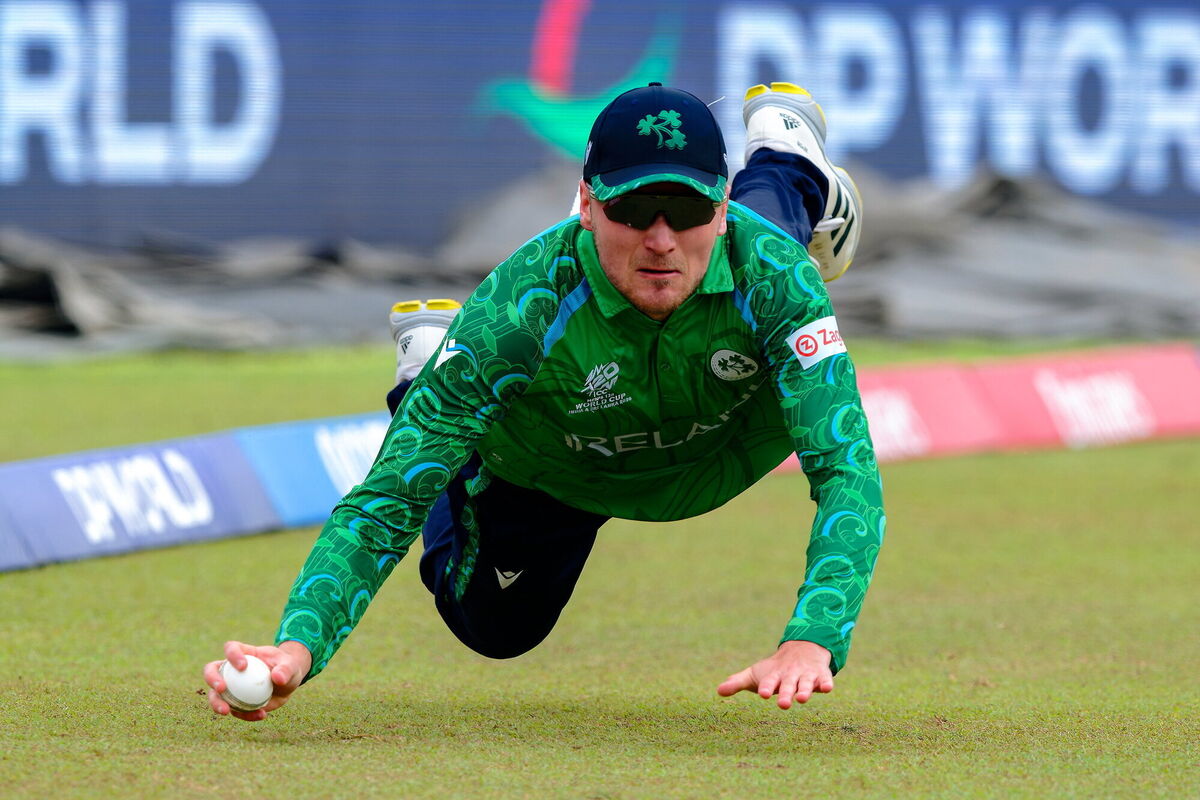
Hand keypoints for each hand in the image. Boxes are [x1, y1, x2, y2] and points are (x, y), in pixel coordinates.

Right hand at [203, 640, 310, 720]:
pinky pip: (235, 710)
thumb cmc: (287, 667)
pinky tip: (261, 715)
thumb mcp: (291, 666)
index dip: (232, 655)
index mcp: (244, 653)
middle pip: (212, 670)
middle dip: (212, 679)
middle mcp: (232, 669)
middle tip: (221, 689)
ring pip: (215, 694)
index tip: (242, 666)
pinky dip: (245, 715)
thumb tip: (278, 678)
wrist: (288, 682)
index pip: (231, 648)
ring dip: (217, 703)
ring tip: (226, 711)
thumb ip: (285, 669)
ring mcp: (232, 687)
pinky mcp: (236, 702)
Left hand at [717, 640, 833, 708]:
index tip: (762, 693)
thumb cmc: (774, 668)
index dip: (766, 687)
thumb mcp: (755, 674)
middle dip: (785, 694)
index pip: (768, 682)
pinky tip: (827, 688)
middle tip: (783, 704)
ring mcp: (806, 675)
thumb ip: (737, 682)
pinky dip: (826, 683)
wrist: (801, 649)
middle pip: (787, 685)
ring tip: (802, 698)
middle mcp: (789, 675)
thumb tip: (717, 691)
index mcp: (773, 676)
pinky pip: (825, 680)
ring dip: (805, 690)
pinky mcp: (821, 676)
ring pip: (806, 683)